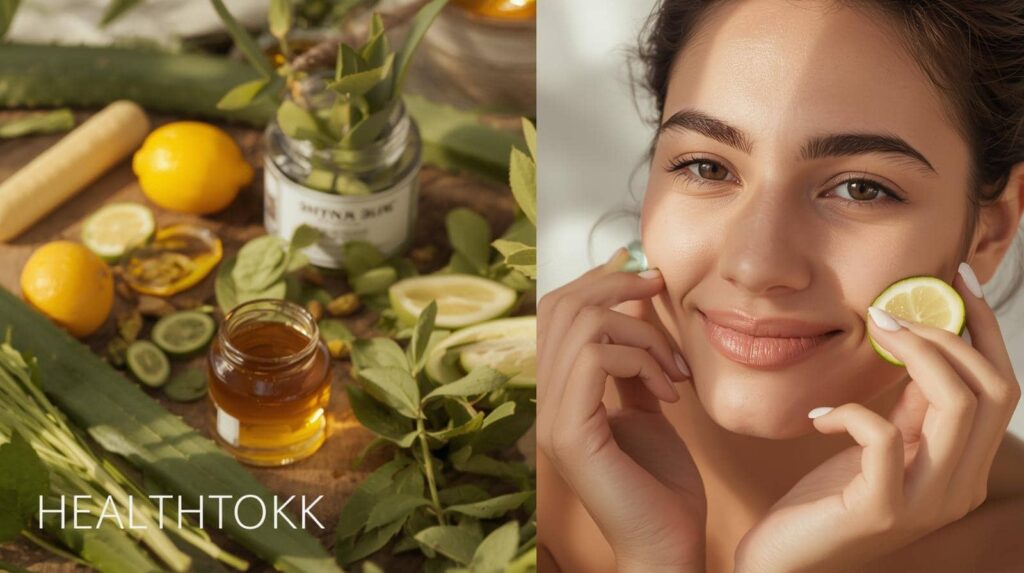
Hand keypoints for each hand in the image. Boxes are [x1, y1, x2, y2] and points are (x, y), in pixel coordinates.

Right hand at [537, 250, 705, 572]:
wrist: (668, 544)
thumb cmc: (662, 485)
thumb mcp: (648, 407)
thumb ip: (633, 364)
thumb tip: (636, 310)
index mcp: (559, 393)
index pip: (555, 314)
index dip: (594, 280)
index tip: (638, 264)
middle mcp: (544, 401)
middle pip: (560, 308)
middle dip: (615, 285)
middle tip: (659, 286)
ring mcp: (551, 417)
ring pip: (583, 326)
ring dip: (641, 333)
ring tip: (673, 368)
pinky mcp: (569, 432)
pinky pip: (598, 358)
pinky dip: (641, 360)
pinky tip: (670, 390)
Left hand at [734, 264, 1020, 572]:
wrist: (786, 562)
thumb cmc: (827, 501)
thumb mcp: (878, 446)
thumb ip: (908, 408)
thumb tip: (923, 344)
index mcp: (964, 468)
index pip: (1001, 388)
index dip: (983, 330)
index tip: (954, 281)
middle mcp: (960, 488)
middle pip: (992, 391)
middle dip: (947, 335)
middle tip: (893, 311)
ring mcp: (927, 503)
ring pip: (955, 406)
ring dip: (914, 356)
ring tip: (871, 336)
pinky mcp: (882, 510)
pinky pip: (883, 437)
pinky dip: (851, 412)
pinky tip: (820, 418)